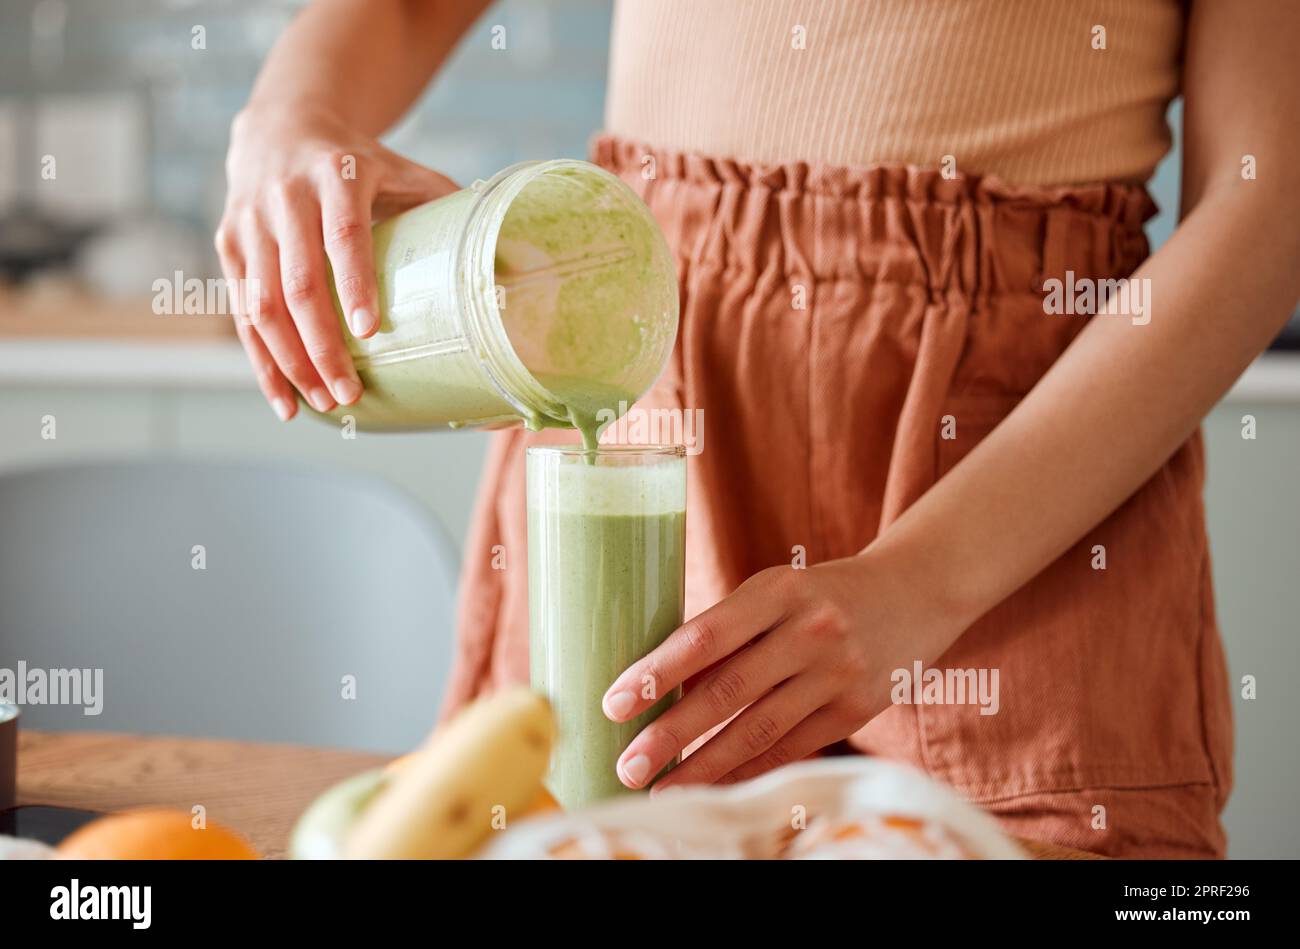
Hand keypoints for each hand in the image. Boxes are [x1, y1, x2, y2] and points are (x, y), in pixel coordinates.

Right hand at [215, 103, 457, 419]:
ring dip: (290, 362)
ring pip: (261, 304)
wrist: (280, 126)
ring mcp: (250, 221)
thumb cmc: (359, 162)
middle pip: (297, 283)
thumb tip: (505, 255)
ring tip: (323, 404)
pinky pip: (241, 311)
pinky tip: (283, 398)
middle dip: (321, 346)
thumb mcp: (402, 168)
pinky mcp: (227, 244)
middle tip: (348, 393)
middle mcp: (286, 196)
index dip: (354, 283)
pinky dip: (260, 360)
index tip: (369, 333)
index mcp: (337, 175)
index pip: (343, 235)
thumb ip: (444, 203)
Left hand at [602, 552, 962, 790]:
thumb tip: (662, 689)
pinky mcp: (857, 708)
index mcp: (778, 589)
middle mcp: (810, 629)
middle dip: (671, 734)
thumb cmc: (820, 593)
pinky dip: (749, 772)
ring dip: (705, 767)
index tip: (614, 704)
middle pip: (728, 691)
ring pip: (759, 730)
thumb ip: (727, 631)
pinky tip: (715, 788)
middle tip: (628, 764)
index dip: (656, 673)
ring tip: (663, 789)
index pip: (705, 637)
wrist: (916, 592)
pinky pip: (792, 748)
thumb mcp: (775, 591)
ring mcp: (838, 672)